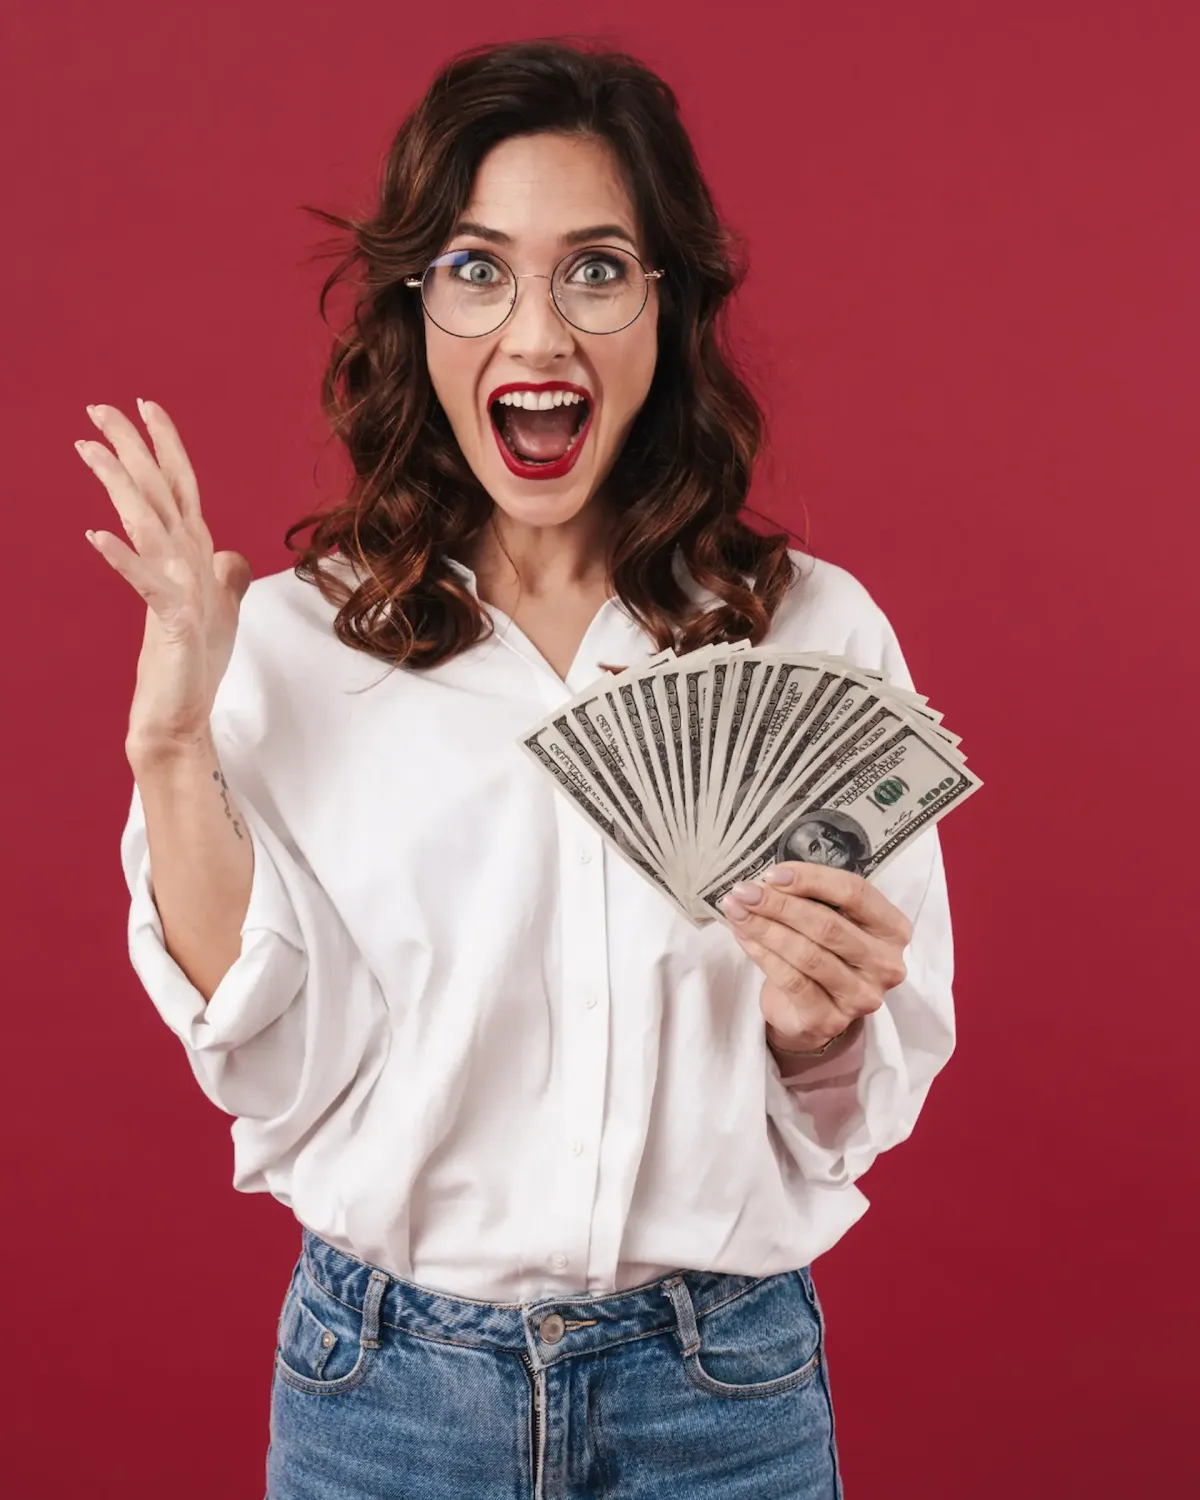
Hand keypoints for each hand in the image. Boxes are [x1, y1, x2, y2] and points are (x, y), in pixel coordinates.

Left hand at [78, 400, 252, 755]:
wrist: (182, 715)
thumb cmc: (195, 664)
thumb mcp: (216, 611)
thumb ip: (228, 577)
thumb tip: (232, 555)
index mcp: (200, 555)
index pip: (183, 487)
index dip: (166, 445)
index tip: (143, 406)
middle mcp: (195, 564)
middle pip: (165, 492)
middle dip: (135, 448)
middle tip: (101, 408)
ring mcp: (187, 590)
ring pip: (152, 524)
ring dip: (121, 485)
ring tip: (88, 450)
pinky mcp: (177, 621)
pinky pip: (147, 584)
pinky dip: (124, 559)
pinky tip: (96, 537)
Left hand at [719, 862, 912, 1053]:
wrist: (813, 1014)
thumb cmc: (824, 954)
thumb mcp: (830, 920)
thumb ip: (814, 899)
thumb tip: (771, 880)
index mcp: (893, 929)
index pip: (855, 893)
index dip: (812, 879)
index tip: (773, 874)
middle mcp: (885, 964)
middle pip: (828, 925)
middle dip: (779, 904)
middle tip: (744, 892)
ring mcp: (861, 995)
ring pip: (807, 954)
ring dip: (765, 928)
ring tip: (737, 911)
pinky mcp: (831, 1018)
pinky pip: (792, 980)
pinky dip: (763, 955)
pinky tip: (743, 937)